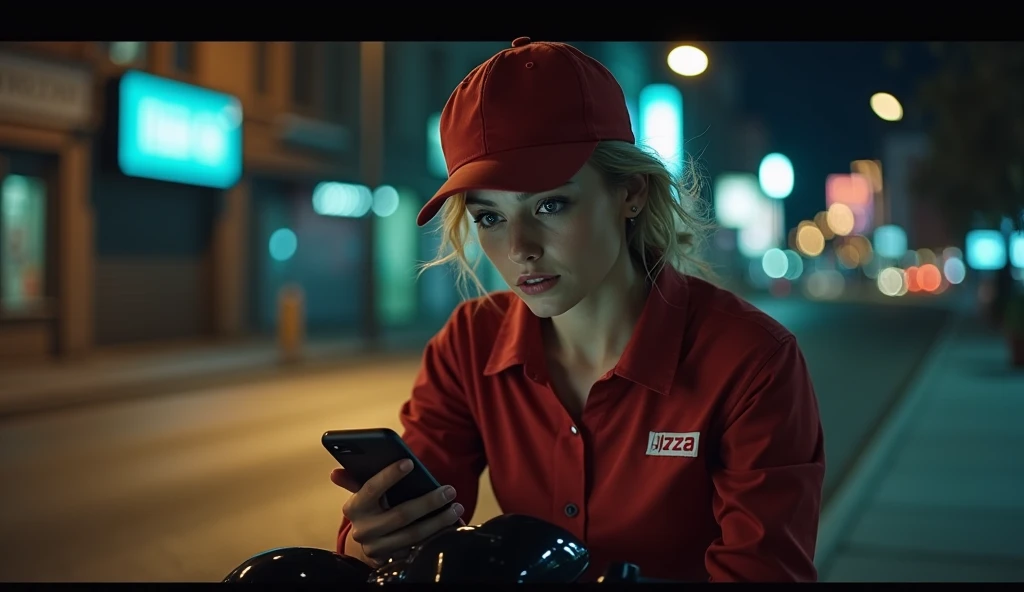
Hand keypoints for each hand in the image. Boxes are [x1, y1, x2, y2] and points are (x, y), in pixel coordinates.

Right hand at [331, 459, 464, 565]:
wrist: (369, 542)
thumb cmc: (372, 508)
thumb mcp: (363, 493)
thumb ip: (355, 479)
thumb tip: (335, 472)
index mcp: (354, 507)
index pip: (371, 488)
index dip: (389, 475)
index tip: (409, 462)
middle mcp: (364, 530)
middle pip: (401, 515)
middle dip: (429, 502)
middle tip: (450, 491)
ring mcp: (378, 548)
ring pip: (414, 535)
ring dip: (439, 521)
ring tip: (456, 507)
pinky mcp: (392, 560)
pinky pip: (418, 548)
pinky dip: (437, 536)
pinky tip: (451, 526)